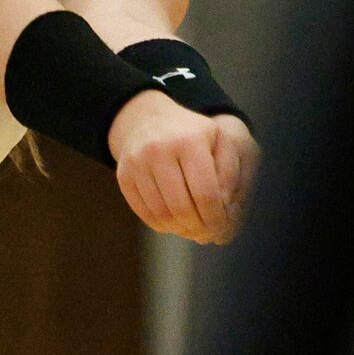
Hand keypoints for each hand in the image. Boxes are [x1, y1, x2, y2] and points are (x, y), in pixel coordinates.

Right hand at [109, 94, 257, 244]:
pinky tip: (175, 224)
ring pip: (161, 213)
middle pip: (181, 207)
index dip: (216, 217)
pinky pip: (143, 212)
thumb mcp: (219, 141)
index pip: (205, 193)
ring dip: (180, 229)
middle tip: (208, 234)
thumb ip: (229, 172)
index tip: (222, 229)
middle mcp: (159, 150)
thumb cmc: (192, 134)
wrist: (148, 120)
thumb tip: (224, 209)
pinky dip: (161, 224)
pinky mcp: (123, 176)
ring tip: (193, 230)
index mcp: (189, 141)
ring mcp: (137, 163)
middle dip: (198, 227)